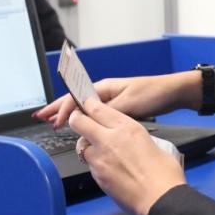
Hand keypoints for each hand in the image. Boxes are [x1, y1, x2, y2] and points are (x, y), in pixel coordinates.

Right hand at [33, 70, 203, 129]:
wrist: (173, 93)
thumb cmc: (154, 93)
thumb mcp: (130, 104)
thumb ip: (108, 112)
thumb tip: (88, 118)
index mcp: (105, 88)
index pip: (76, 98)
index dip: (63, 110)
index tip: (53, 122)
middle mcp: (106, 93)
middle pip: (75, 101)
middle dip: (57, 108)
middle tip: (40, 116)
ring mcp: (112, 101)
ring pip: (84, 109)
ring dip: (69, 114)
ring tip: (53, 121)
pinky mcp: (119, 110)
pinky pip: (95, 115)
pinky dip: (84, 120)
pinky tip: (79, 126)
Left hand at [70, 103, 185, 214]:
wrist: (160, 200)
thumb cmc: (164, 176)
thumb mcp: (154, 144)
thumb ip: (135, 138)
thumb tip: (132, 140)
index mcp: (127, 127)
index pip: (96, 108)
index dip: (88, 105)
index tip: (87, 105)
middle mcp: (110, 140)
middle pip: (79, 121)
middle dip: (77, 120)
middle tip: (80, 121)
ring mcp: (100, 159)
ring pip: (81, 145)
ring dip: (87, 145)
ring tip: (102, 151)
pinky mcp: (97, 176)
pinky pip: (90, 165)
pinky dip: (95, 164)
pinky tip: (110, 169)